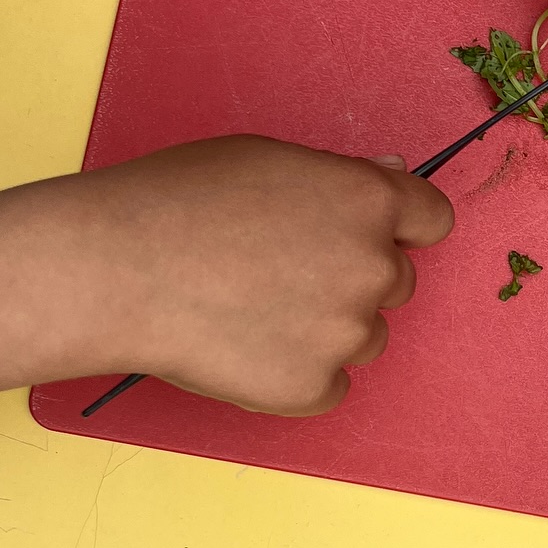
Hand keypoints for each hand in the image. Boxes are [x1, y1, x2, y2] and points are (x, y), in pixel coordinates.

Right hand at [77, 137, 452, 412]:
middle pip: (395, 282)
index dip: (400, 228)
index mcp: (370, 202)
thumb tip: (390, 173)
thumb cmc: (178, 200)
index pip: (432, 220)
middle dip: (352, 278)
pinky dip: (296, 375)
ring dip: (326, 329)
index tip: (368, 236)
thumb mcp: (267, 160)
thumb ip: (338, 178)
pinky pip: (329, 385)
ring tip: (251, 308)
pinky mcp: (313, 387)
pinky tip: (243, 347)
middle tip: (278, 271)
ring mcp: (347, 333)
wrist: (115, 269)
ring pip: (364, 336)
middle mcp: (374, 267)